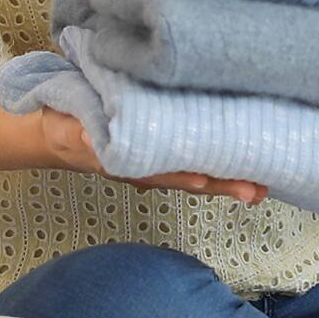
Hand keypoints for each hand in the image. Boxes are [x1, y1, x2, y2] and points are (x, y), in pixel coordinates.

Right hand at [34, 108, 268, 206]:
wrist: (57, 132)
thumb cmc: (65, 126)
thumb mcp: (66, 128)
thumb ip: (78, 133)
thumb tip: (89, 134)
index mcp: (128, 160)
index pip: (162, 171)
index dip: (185, 176)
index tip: (208, 181)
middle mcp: (148, 165)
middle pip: (190, 178)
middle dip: (223, 184)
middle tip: (256, 191)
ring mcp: (157, 159)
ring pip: (197, 172)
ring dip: (228, 179)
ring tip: (261, 188)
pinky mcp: (163, 145)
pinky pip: (193, 158)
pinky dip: (217, 162)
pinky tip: (243, 161)